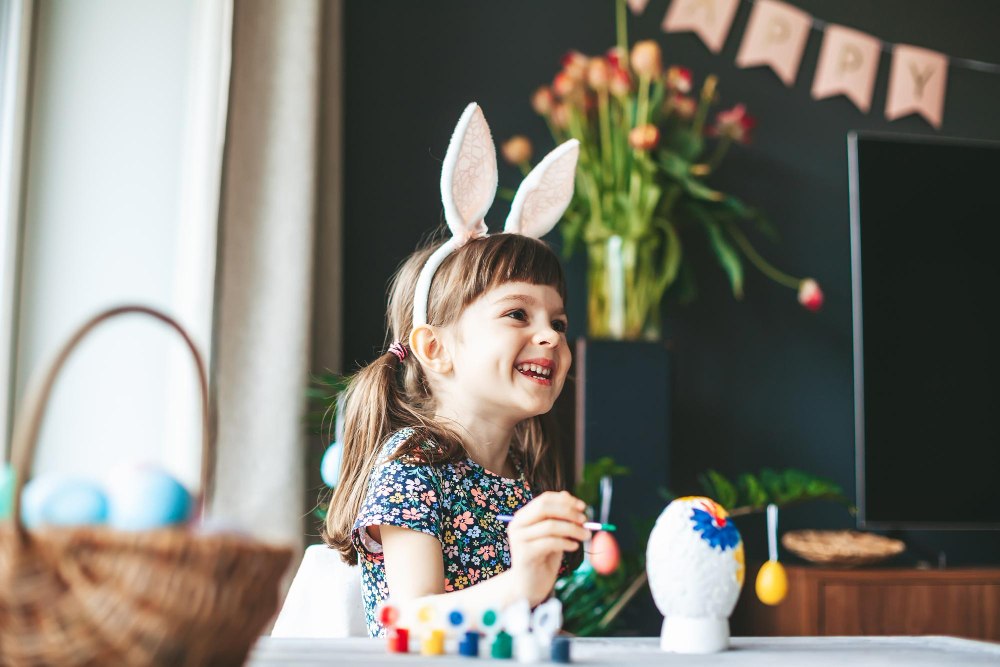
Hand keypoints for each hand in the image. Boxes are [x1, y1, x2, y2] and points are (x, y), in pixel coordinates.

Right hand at [505, 490, 589, 605]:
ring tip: (585, 536)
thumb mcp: (554, 534)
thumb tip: (568, 495)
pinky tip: (574, 547)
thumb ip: (558, 517)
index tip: (583, 507)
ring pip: (550, 525)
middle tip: (585, 521)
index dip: (565, 500)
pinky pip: (550, 542)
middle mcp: (517, 524)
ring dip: (572, 529)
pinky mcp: (524, 554)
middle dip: (568, 512)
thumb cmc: (544, 558)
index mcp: (523, 516)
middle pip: (544, 508)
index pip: (544, 499)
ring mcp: (518, 539)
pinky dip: (566, 542)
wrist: (531, 586)